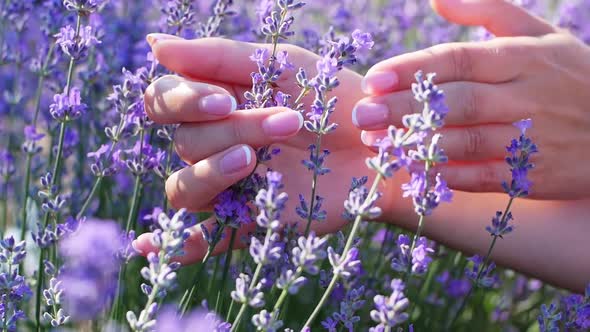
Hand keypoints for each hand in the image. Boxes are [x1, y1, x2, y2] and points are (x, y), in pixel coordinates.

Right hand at [133, 36, 386, 263]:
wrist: (382, 145)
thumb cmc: (335, 99)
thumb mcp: (282, 66)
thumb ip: (218, 57)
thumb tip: (153, 43)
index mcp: (219, 105)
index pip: (165, 102)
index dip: (182, 101)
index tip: (222, 100)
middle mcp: (218, 145)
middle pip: (184, 143)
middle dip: (230, 130)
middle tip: (285, 122)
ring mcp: (232, 187)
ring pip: (184, 188)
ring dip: (212, 172)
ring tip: (253, 160)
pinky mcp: (250, 222)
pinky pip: (204, 240)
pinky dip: (177, 247)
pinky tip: (150, 249)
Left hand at [354, 0, 589, 199]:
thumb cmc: (571, 77)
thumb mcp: (541, 36)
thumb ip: (490, 12)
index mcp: (522, 59)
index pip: (459, 60)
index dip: (414, 69)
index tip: (373, 79)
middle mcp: (526, 97)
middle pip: (455, 102)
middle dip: (403, 109)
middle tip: (361, 117)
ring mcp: (530, 140)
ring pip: (466, 142)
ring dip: (417, 144)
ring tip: (377, 144)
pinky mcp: (532, 177)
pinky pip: (482, 178)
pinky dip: (447, 176)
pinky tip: (413, 171)